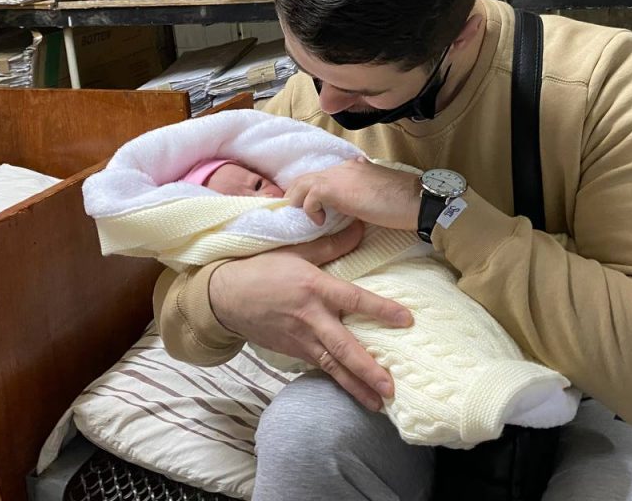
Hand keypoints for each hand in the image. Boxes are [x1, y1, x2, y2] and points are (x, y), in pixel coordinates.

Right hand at [208, 220, 413, 410]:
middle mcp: (310, 318)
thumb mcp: (296, 251)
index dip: (381, 310)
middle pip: (343, 347)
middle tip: (390, 387)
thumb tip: (360, 228)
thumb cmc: (262, 268)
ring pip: (332, 366)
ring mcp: (300, 339)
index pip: (354, 300)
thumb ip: (331, 245)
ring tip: (378, 403)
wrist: (225, 295)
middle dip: (367, 369)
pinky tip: (355, 392)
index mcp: (314, 288)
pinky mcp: (293, 351)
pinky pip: (320, 367)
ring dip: (355, 386)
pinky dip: (337, 380)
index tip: (406, 320)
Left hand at [287, 158, 419, 229]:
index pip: (322, 175)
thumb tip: (353, 198)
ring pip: (302, 183)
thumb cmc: (403, 202)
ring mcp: (338, 175)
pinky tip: (320, 222)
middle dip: (297, 195)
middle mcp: (343, 166)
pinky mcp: (335, 188)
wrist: (417, 200)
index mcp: (353, 166)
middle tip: (297, 214)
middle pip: (307, 176)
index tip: (310, 208)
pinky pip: (309, 196)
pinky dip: (309, 210)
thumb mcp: (378, 192)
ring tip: (306, 218)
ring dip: (298, 201)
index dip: (311, 191)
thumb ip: (363, 190)